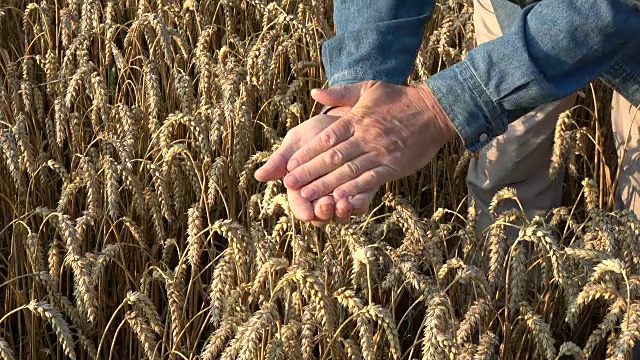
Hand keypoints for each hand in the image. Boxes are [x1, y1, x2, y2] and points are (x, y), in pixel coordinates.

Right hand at [255, 109, 374, 223]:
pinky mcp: (361, 192)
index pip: (300, 208)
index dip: (303, 212)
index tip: (307, 212)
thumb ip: (280, 161)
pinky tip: (358, 198)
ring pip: (341, 216)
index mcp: (302, 190)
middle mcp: (321, 198)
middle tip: (327, 204)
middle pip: (322, 217)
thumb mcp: (295, 143)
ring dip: (342, 213)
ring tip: (344, 204)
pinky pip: (360, 205)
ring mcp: (341, 198)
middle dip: (324, 213)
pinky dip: (359, 204)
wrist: (342, 122)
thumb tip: (259, 176)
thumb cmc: (313, 134)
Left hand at [283, 81, 456, 201]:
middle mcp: (365, 138)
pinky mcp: (394, 167)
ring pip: (348, 171)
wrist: (434, 110)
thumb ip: (340, 93)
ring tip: (307, 196)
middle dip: (309, 172)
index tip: (289, 165)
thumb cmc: (399, 99)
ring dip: (326, 185)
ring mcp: (380, 153)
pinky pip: (371, 180)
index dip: (307, 153)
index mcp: (356, 120)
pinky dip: (355, 189)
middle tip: (290, 184)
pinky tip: (339, 198)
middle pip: (332, 158)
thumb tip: (314, 93)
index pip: (325, 139)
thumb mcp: (369, 88)